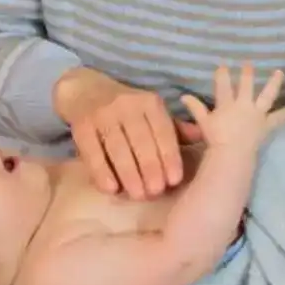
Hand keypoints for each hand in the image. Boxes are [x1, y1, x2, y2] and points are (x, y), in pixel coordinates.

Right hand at [54, 68, 200, 199]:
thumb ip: (174, 129)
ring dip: (129, 173)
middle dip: (150, 168)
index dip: (169, 155)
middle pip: (141, 140)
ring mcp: (102, 113)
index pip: (163, 130)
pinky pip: (92, 151)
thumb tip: (202, 136)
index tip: (175, 180)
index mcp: (150, 102)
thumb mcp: (151, 112)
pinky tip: (111, 189)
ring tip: (138, 195)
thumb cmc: (126, 108)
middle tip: (156, 192)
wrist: (85, 89)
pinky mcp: (81, 124)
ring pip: (118, 147)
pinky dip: (102, 171)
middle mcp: (127, 104)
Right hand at [180, 63, 284, 151]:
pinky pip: (277, 119)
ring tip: (279, 72)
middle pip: (246, 85)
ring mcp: (257, 113)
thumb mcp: (203, 123)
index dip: (222, 74)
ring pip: (267, 95)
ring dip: (274, 83)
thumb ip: (196, 108)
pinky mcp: (266, 124)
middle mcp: (243, 104)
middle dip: (247, 73)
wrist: (233, 152)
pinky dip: (284, 115)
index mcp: (227, 103)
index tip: (223, 65)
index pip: (223, 84)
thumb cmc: (216, 138)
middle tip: (248, 63)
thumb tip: (183, 96)